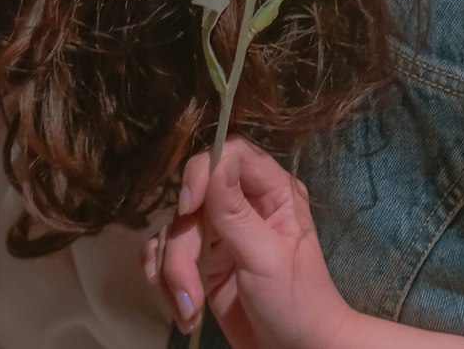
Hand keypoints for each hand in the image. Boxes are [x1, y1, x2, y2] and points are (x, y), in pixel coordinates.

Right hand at [140, 135, 356, 348]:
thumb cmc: (297, 301)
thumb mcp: (267, 258)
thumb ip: (237, 213)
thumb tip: (217, 164)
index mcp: (273, 191)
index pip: (231, 155)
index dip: (202, 171)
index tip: (187, 207)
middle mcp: (244, 204)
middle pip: (193, 199)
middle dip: (182, 247)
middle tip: (188, 289)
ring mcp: (220, 234)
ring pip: (175, 231)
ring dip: (174, 273)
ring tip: (189, 309)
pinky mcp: (202, 262)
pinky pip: (167, 256)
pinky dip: (166, 281)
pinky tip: (181, 309)